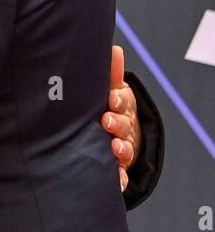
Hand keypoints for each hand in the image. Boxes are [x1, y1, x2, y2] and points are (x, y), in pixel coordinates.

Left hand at [103, 45, 141, 191]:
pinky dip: (119, 179)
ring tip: (115, 149)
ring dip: (121, 149)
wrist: (118, 137)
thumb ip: (111, 73)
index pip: (123, 102)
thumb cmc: (110, 109)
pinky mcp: (119, 167)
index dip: (119, 100)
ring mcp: (123, 148)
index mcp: (122, 108)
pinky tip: (116, 182)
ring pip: (124, 149)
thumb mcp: (111, 92)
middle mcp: (125, 128)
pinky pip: (120, 174)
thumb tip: (114, 48)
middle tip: (107, 121)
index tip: (112, 98)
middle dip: (117, 123)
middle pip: (124, 125)